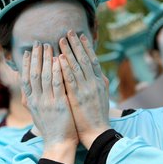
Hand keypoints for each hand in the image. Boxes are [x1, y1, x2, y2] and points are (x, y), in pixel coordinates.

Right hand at [21, 42, 77, 163]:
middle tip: (39, 43)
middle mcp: (37, 100)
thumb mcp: (36, 113)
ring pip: (45, 76)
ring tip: (49, 46)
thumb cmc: (50, 128)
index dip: (27, 64)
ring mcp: (47, 102)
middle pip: (34, 74)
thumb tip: (26, 86)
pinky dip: (57, 71)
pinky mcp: (60, 105)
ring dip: (46, 59)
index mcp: (31, 102)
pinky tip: (59, 60)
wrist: (58, 144)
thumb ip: (31, 98)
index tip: (29, 51)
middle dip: (36, 57)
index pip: (26, 78)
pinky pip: (58, 85)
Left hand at [59, 31, 110, 148]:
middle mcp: (94, 83)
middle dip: (76, 44)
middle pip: (84, 59)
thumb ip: (99, 83)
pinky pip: (70, 80)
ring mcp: (86, 90)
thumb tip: (98, 72)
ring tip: (61, 40)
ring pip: (77, 66)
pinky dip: (65, 68)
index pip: (92, 60)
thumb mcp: (102, 96)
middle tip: (68, 31)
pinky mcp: (77, 98)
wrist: (97, 132)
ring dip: (69, 52)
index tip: (80, 36)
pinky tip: (60, 58)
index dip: (86, 47)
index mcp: (99, 82)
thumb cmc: (97, 116)